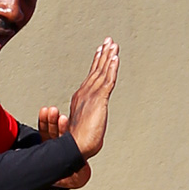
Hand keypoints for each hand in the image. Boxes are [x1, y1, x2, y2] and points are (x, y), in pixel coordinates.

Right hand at [61, 37, 117, 163]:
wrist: (74, 148)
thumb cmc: (75, 143)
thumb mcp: (80, 127)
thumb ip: (83, 118)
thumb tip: (78, 118)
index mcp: (81, 99)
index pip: (91, 78)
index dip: (96, 64)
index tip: (100, 52)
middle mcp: (84, 94)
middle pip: (96, 70)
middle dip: (102, 54)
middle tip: (108, 41)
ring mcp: (91, 96)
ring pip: (102, 72)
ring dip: (108, 56)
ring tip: (113, 44)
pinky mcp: (98, 100)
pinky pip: (107, 80)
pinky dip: (111, 68)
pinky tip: (115, 57)